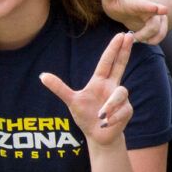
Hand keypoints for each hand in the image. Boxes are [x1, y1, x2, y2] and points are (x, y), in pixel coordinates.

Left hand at [41, 31, 135, 148]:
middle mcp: (112, 86)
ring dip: (110, 106)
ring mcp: (121, 98)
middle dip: (125, 51)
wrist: (97, 136)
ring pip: (120, 93)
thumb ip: (59, 88)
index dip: (113, 49)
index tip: (121, 35)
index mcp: (99, 81)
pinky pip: (121, 111)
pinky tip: (104, 123)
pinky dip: (111, 118)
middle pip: (120, 65)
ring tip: (101, 116)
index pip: (107, 62)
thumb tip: (42, 75)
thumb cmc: (85, 116)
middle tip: (130, 36)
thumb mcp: (71, 101)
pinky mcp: (127, 110)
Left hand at [100, 0, 169, 44]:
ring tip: (134, 37)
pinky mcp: (159, 26)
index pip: (146, 6)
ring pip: (159, 32)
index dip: (154, 8)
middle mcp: (152, 10)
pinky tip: (140, 39)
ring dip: (146, 39)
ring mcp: (157, 18)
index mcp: (139, 4)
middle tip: (133, 37)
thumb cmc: (117, 4)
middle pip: (154, 24)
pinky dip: (150, 41)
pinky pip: (159, 37)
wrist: (126, 10)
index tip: (163, 9)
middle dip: (146, 33)